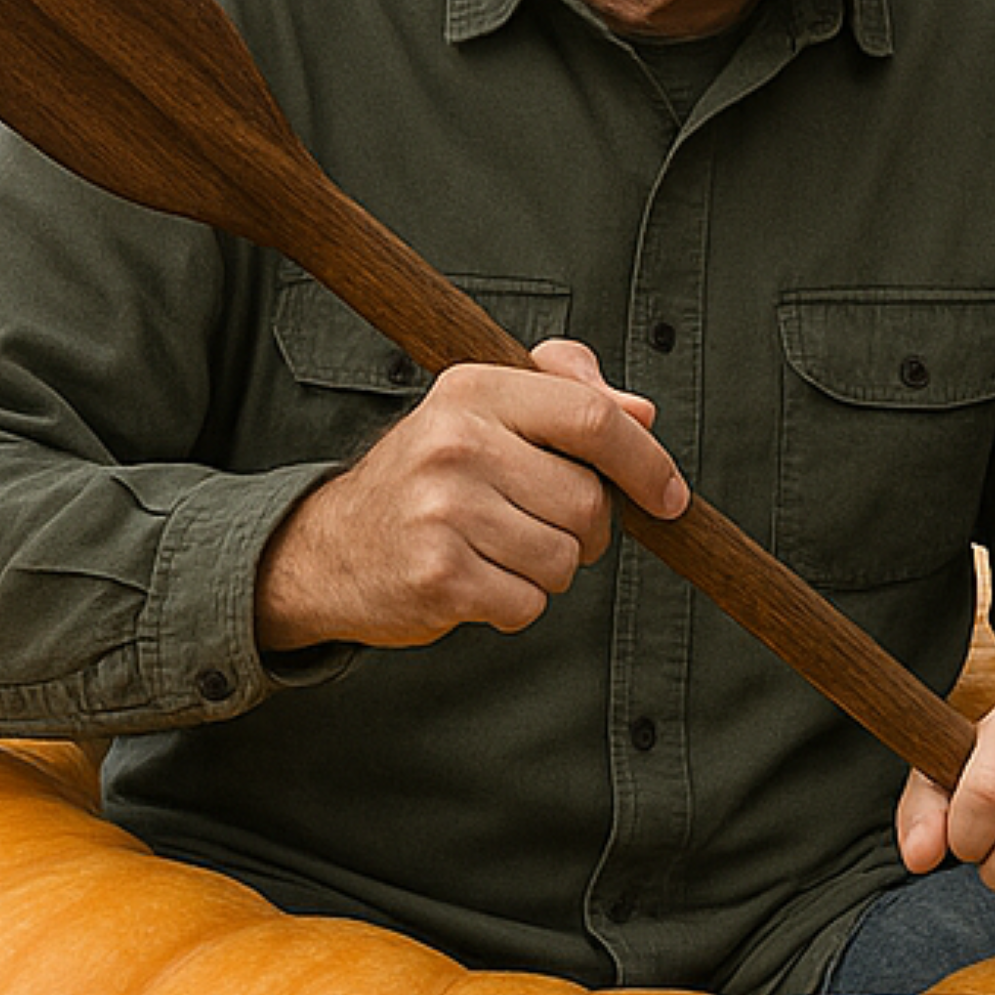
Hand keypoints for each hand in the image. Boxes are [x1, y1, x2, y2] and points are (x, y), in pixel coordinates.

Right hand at [255, 338, 686, 655]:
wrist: (324, 549)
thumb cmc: (427, 477)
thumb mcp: (484, 410)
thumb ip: (566, 393)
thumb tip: (643, 414)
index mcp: (475, 389)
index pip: (593, 419)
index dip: (646, 461)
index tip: (670, 496)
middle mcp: (455, 443)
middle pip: (589, 501)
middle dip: (585, 530)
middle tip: (537, 526)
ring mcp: (443, 511)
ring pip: (565, 559)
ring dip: (548, 570)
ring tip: (496, 551)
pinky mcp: (437, 576)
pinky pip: (529, 604)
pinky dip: (516, 604)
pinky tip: (474, 581)